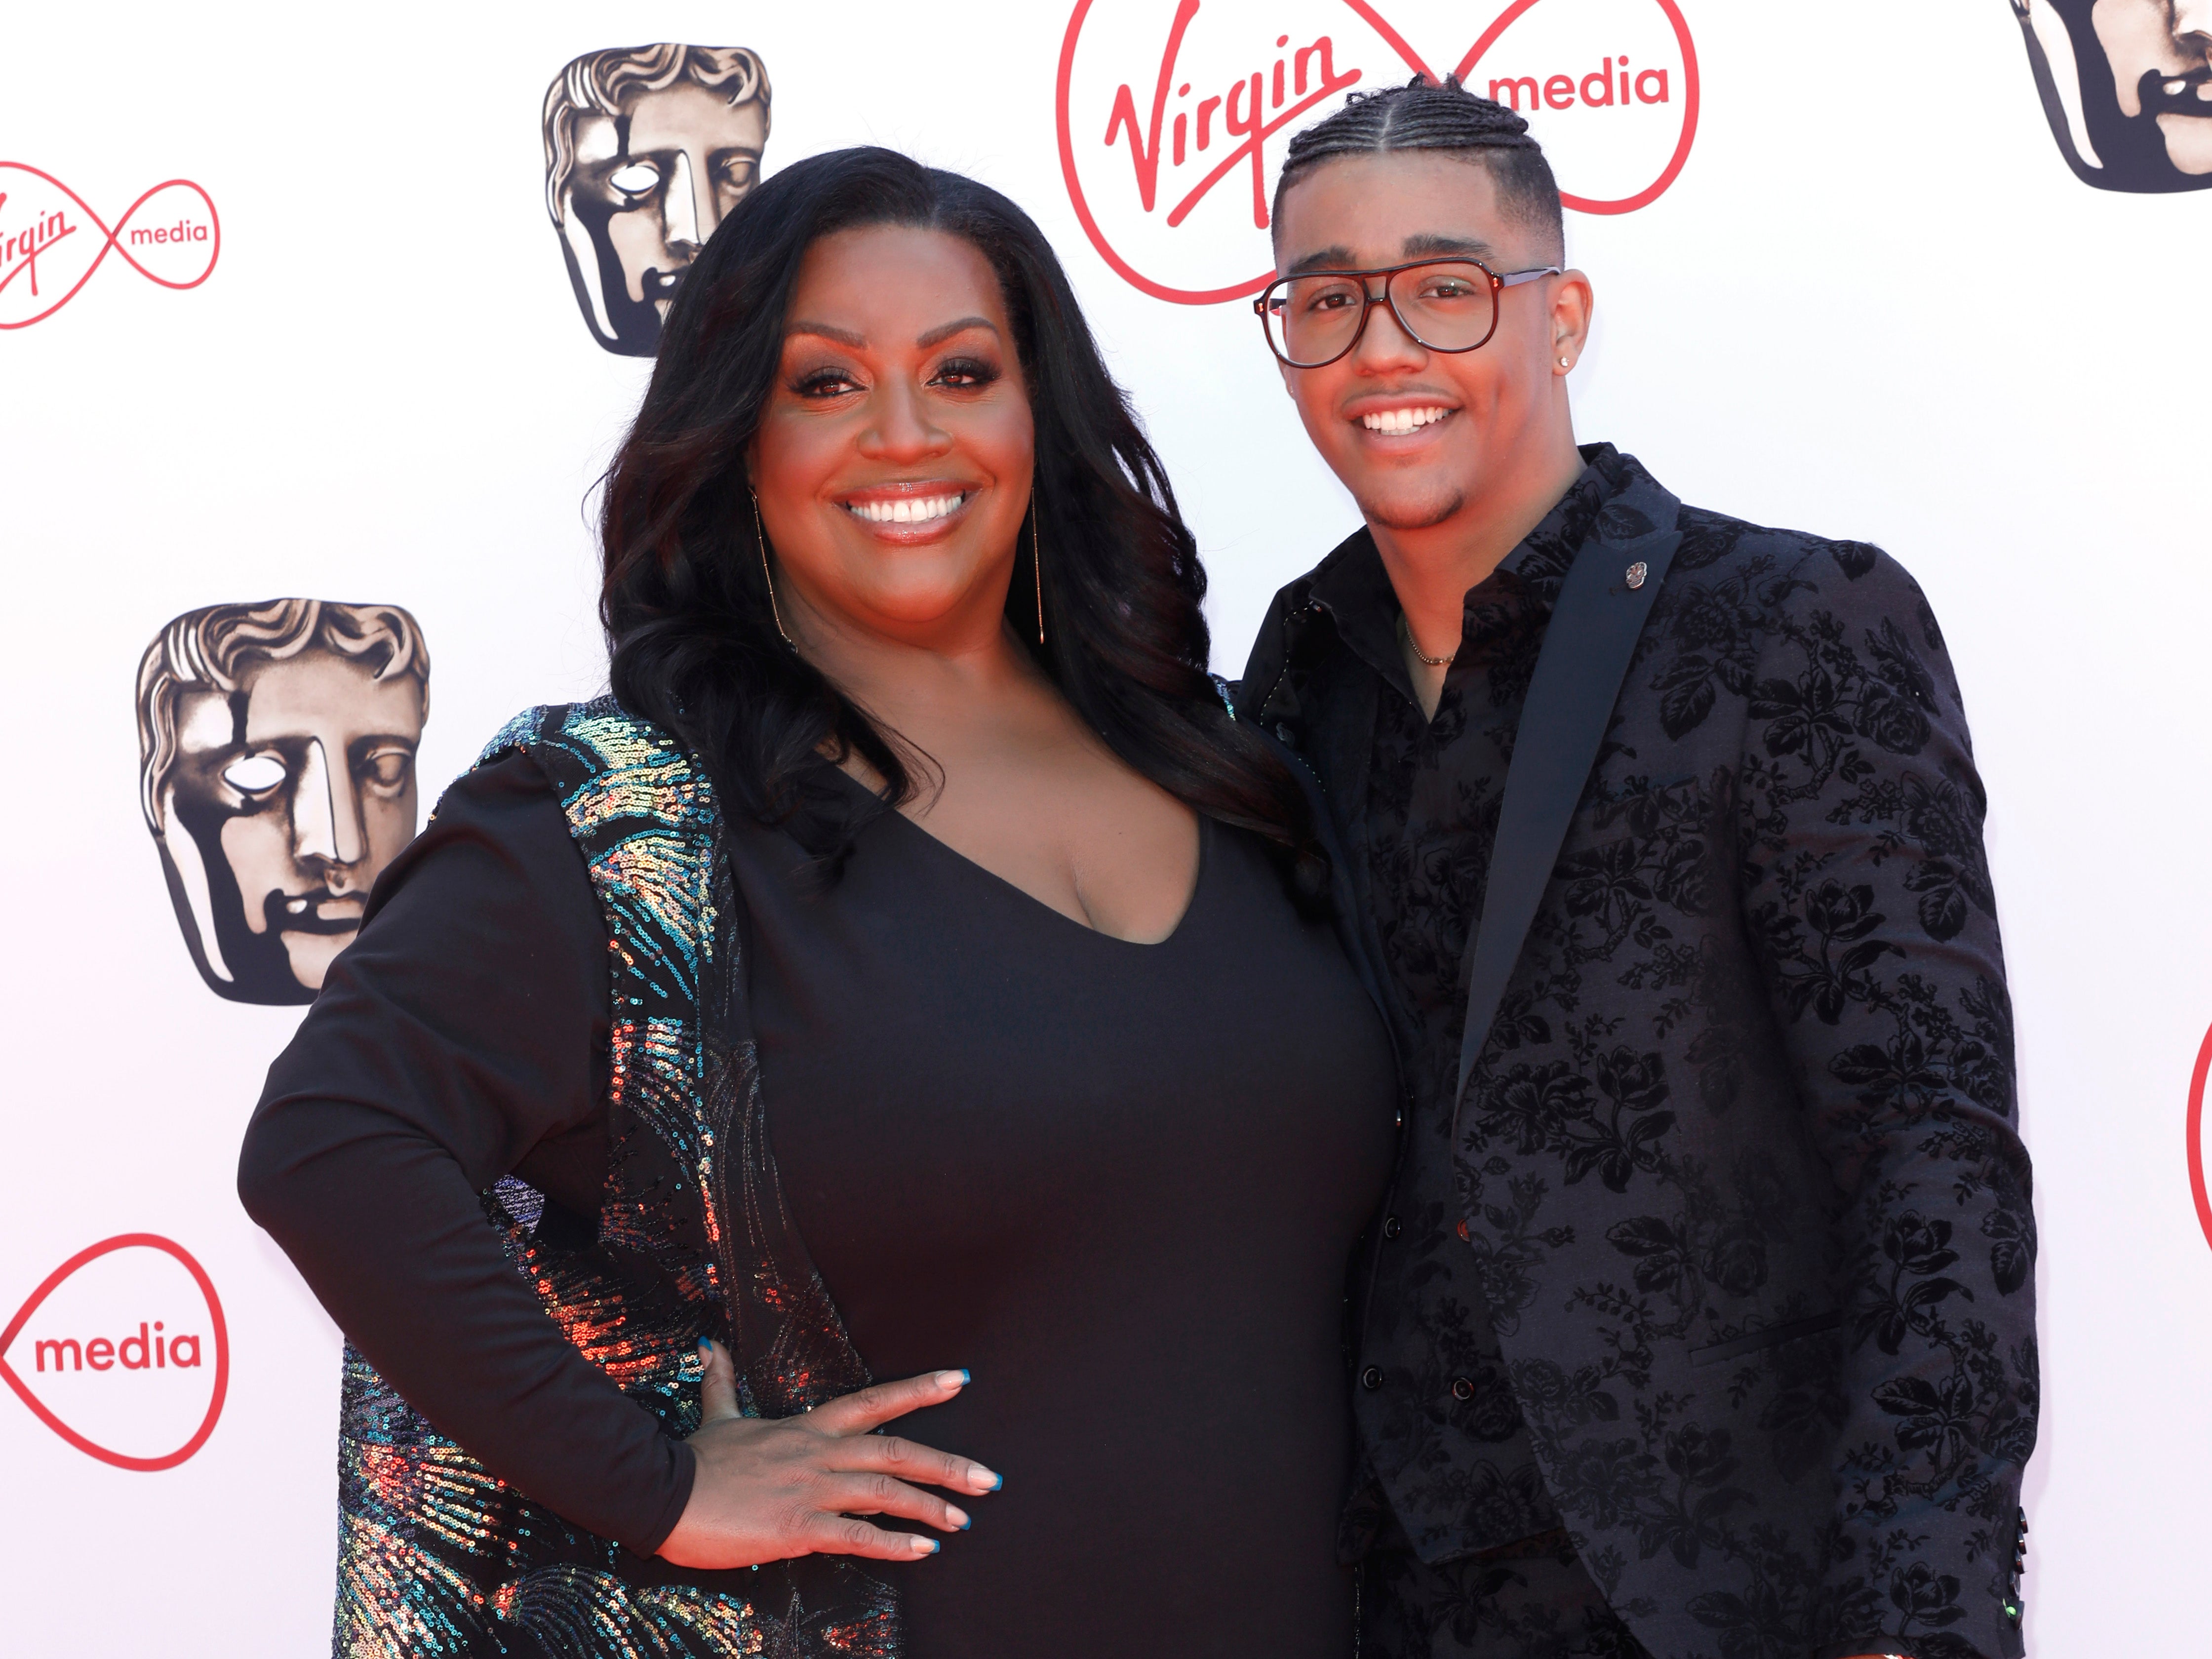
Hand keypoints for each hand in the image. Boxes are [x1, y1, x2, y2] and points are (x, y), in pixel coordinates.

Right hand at [656, 1339, 999, 1569]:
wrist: (661, 1493)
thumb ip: (723, 1381)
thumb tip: (711, 1345)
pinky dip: (893, 1544)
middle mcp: (819, 1453)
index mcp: (808, 1427)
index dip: (921, 1388)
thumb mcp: (717, 1415)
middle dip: (947, 1466)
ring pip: (886, 1493)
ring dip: (930, 1507)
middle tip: (988, 1480)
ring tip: (963, 1520)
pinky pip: (856, 1535)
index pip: (876, 1401)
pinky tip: (922, 1551)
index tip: (961, 1379)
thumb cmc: (694, 1461)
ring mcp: (811, 1489)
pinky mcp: (797, 1528)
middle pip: (897, 1452)